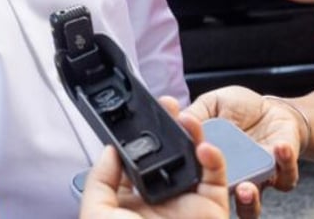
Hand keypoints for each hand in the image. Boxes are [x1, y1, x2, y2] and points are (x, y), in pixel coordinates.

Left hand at [81, 97, 260, 218]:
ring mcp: (187, 204)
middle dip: (172, 126)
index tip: (143, 112)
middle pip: (170, 153)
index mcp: (131, 199)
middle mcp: (161, 199)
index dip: (143, 134)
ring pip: (195, 160)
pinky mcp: (211, 210)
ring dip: (194, 135)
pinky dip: (214, 160)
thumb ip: (100, 178)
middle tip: (169, 105)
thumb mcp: (97, 213)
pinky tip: (203, 148)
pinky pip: (217, 179)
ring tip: (187, 118)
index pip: (140, 157)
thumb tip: (111, 149)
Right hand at [186, 86, 301, 190]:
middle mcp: (233, 176)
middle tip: (219, 191)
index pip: (198, 177)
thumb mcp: (212, 103)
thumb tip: (176, 118)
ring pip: (253, 204)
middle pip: (222, 199)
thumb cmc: (238, 107)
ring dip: (250, 198)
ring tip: (247, 187)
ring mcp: (257, 177)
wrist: (271, 108)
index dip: (194, 179)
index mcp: (210, 162)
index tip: (192, 170)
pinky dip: (284, 163)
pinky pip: (285, 176)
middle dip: (218, 198)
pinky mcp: (283, 171)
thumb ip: (196, 113)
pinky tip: (279, 148)